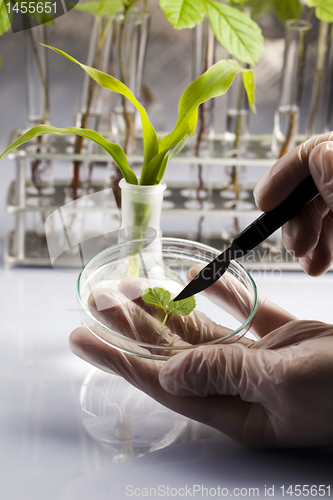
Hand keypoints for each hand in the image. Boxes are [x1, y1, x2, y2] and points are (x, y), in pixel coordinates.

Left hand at [70, 272, 332, 448]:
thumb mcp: (284, 385)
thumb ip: (223, 375)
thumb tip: (170, 375)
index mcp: (238, 409)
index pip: (161, 381)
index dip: (119, 358)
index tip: (82, 338)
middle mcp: (243, 387)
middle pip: (174, 353)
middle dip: (136, 326)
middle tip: (101, 299)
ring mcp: (264, 362)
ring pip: (203, 332)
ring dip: (169, 309)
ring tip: (135, 287)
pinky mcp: (286, 341)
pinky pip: (244, 317)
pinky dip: (220, 298)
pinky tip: (196, 286)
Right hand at [254, 133, 332, 275]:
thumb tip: (320, 154)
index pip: (313, 152)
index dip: (283, 175)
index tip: (264, 202)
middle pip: (310, 185)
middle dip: (295, 218)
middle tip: (295, 246)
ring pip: (317, 209)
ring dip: (305, 237)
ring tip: (306, 260)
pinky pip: (327, 226)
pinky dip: (319, 245)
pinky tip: (315, 262)